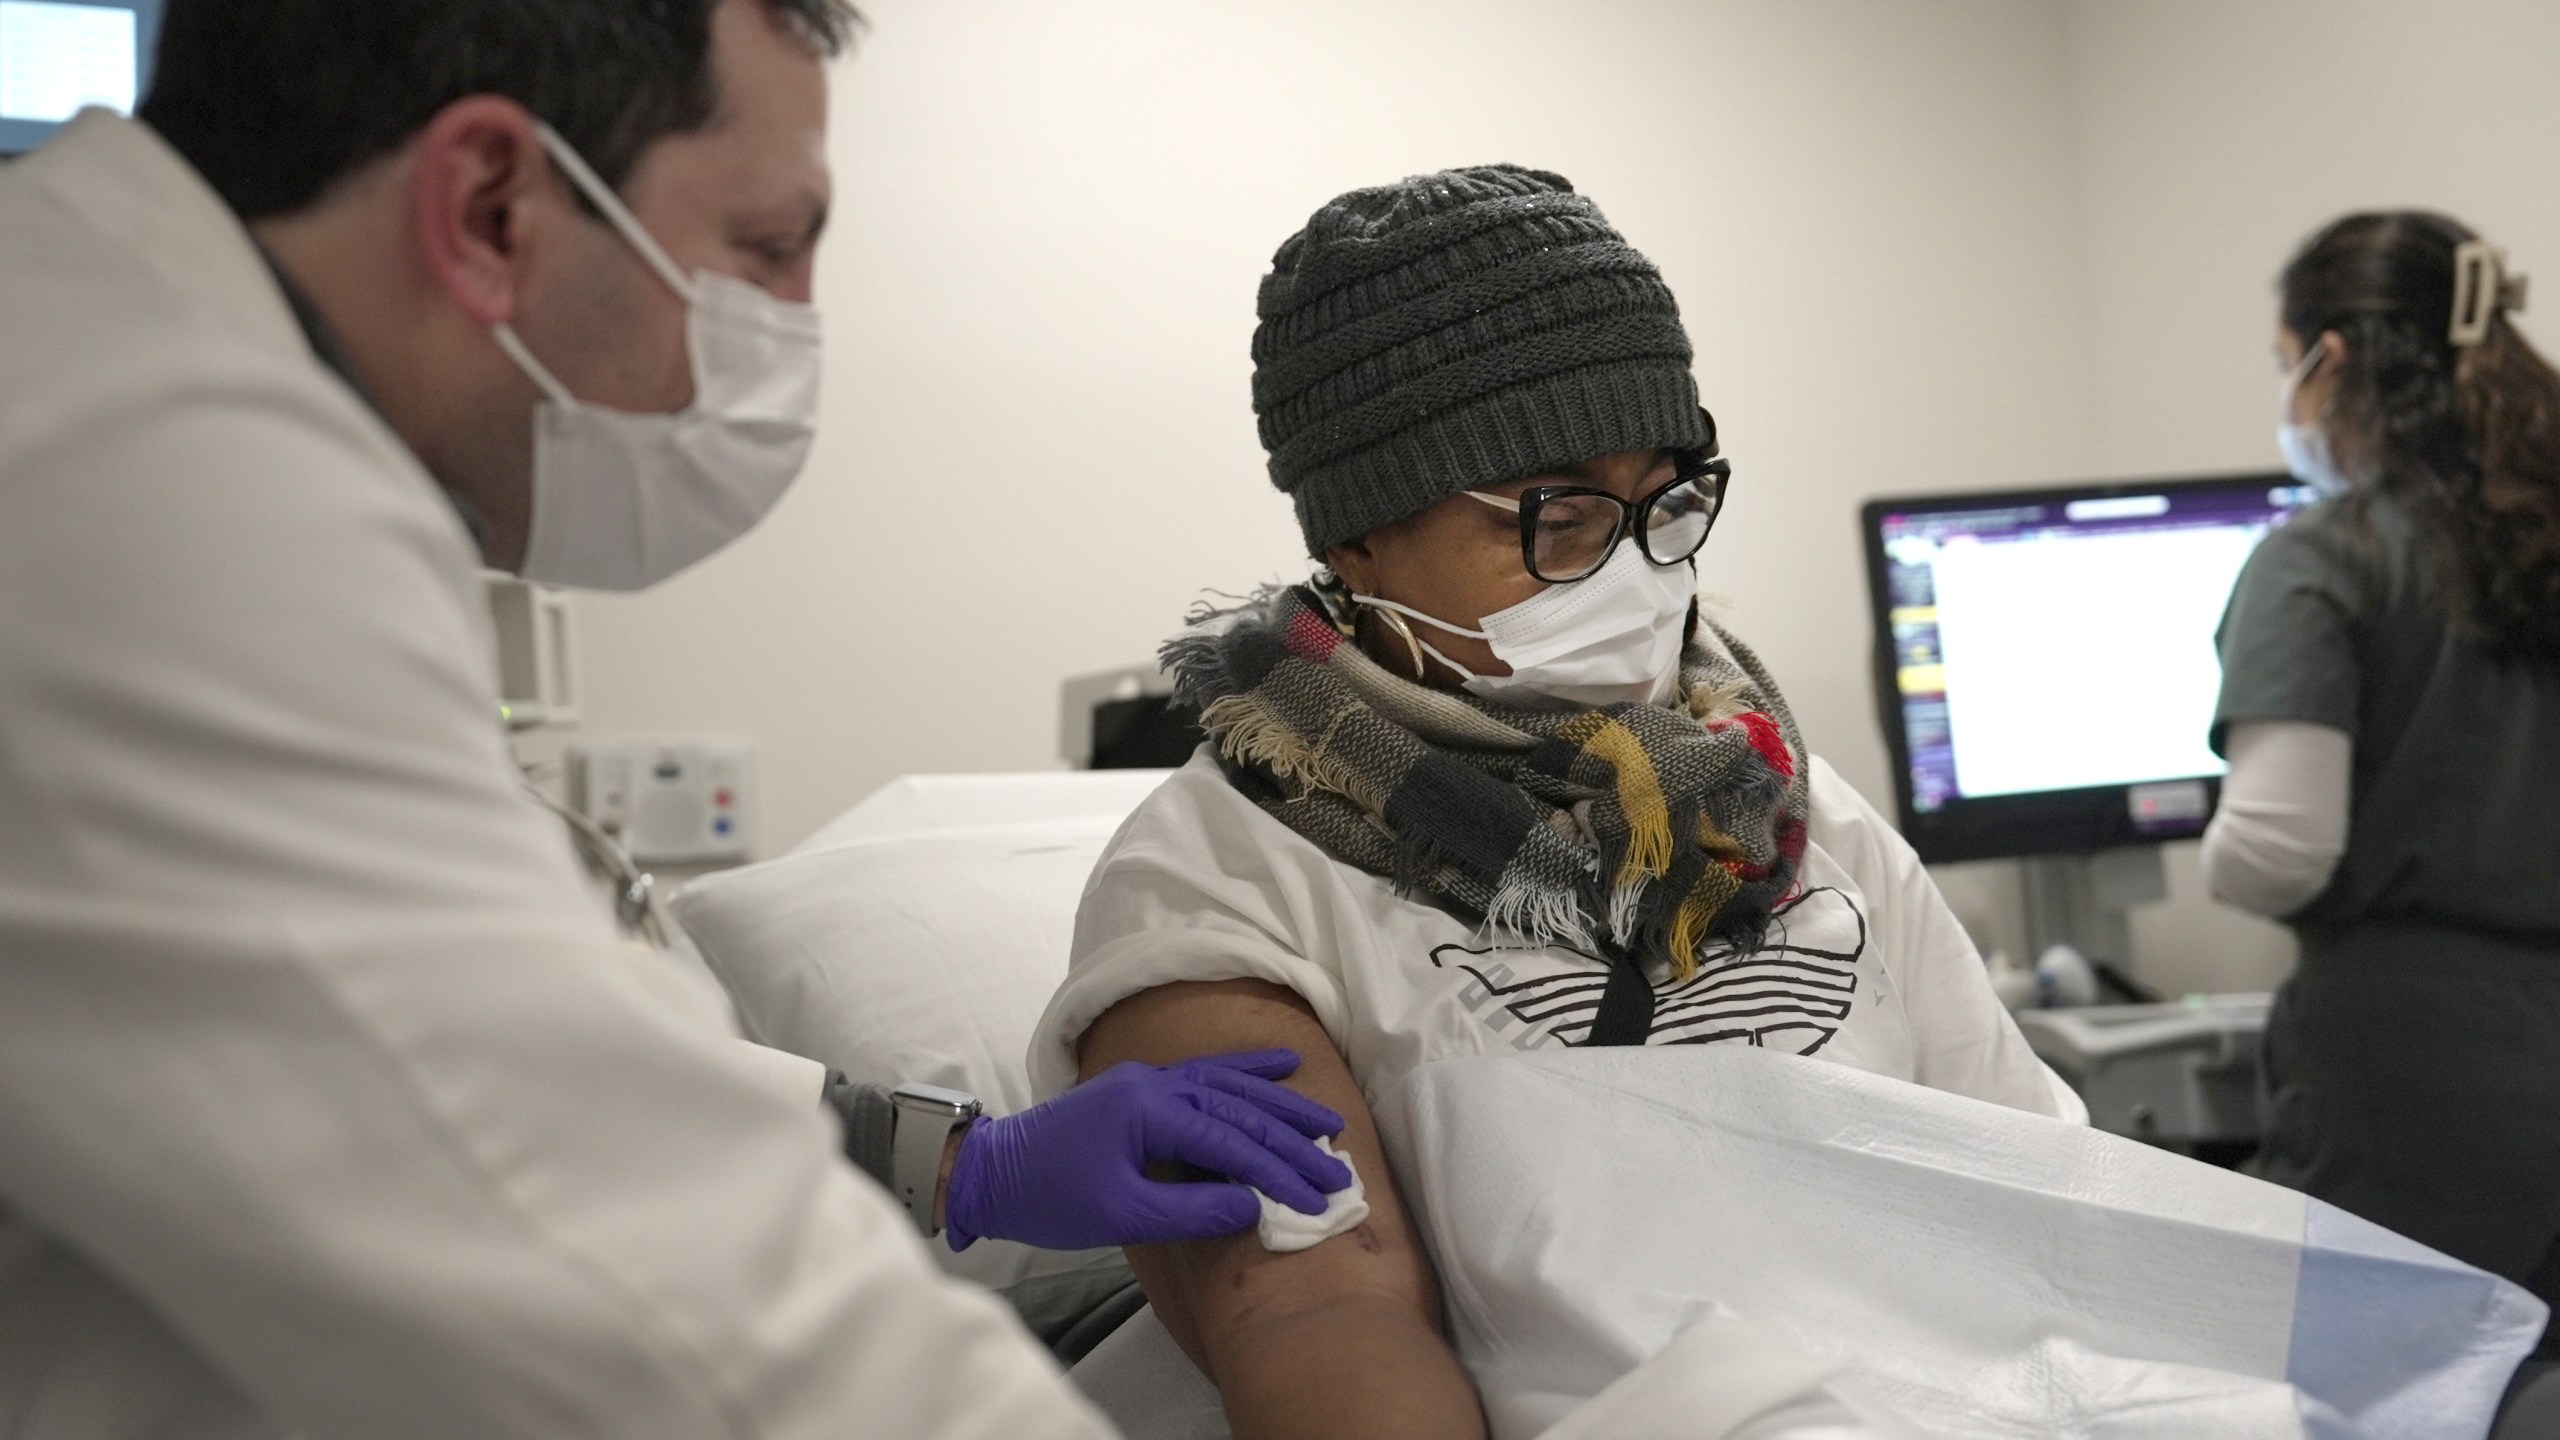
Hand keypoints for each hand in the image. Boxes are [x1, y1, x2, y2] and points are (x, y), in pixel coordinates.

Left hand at [942, 1049, 1353, 1250]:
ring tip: (1326, 1122)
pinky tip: (1280, 1067)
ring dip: (1279, 1104)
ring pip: (1229, 1085)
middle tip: (1338, 1168)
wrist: (991, 1172)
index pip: (1231, 1140)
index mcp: (1149, 1110)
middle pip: (1239, 1108)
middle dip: (1292, 1141)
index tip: (1316, 1199)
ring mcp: (1148, 1080)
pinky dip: (1246, 1071)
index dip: (1277, 1172)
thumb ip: (1191, 1211)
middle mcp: (1155, 1083)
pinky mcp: (1142, 1088)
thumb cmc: (1050, 1198)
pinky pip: (1207, 1074)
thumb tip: (1254, 1209)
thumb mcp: (1122, 1215)